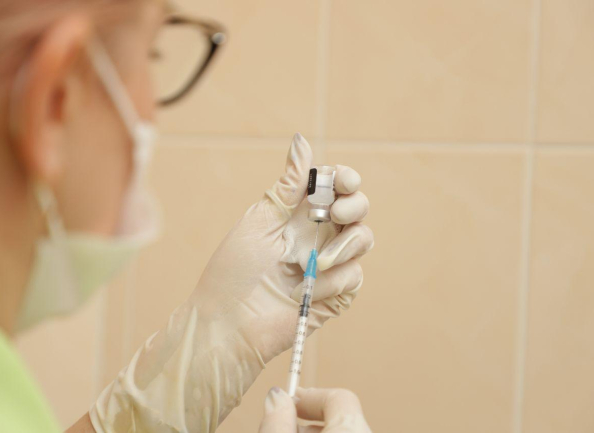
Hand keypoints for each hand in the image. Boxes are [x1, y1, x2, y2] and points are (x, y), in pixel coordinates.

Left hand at [91, 134, 373, 431]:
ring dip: (344, 245)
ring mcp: (330, 263)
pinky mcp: (337, 292)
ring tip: (315, 263)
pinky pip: (354, 275)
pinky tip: (307, 290)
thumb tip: (301, 140)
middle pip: (357, 208)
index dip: (345, 178)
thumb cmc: (235, 270)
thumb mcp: (261, 220)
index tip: (341, 180)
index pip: (335, 185)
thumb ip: (288, 185)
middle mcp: (318, 234)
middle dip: (353, 206)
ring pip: (362, 239)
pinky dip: (334, 280)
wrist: (231, 323)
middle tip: (333, 214)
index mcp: (299, 213)